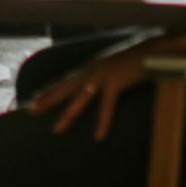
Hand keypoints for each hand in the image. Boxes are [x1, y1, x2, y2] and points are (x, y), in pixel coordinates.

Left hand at [28, 44, 157, 139]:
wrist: (154, 50)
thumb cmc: (136, 61)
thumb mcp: (115, 68)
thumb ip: (104, 78)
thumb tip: (95, 88)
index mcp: (91, 68)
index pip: (65, 81)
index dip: (49, 90)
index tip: (34, 100)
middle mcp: (92, 70)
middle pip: (65, 88)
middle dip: (47, 100)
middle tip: (31, 112)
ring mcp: (102, 75)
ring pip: (80, 99)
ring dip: (67, 115)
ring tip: (56, 130)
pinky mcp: (115, 82)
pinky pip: (106, 106)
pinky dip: (102, 122)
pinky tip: (98, 136)